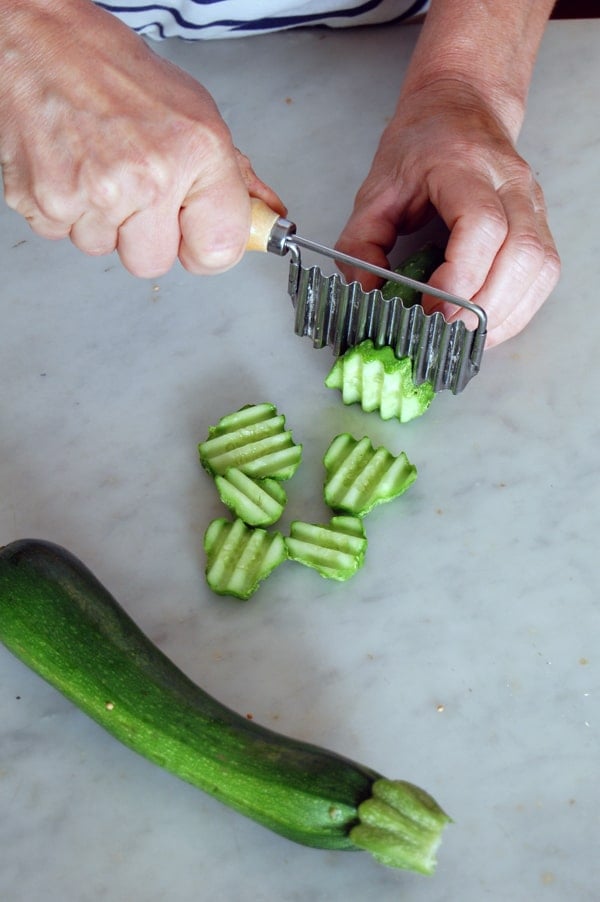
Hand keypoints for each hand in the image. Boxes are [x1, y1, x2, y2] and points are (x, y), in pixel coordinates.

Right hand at [0, 0, 283, 277]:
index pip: (219, 251)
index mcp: (195, 153)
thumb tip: (268, 215)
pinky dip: (63, 208)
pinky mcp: (46, 200)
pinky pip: (62, 235)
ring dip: (100, 219)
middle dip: (143, 235)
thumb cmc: (113, 70)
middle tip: (133, 186)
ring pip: (103, 249)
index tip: (194, 233)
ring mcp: (95, 193)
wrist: (37, 40)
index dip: (204, 247)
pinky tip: (70, 167)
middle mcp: (147, 176)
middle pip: (152, 263)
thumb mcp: (194, 113)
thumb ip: (234, 175)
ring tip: (96, 165)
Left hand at [335, 79, 559, 346]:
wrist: (461, 107)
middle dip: (483, 307)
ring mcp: (533, 204)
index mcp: (465, 165)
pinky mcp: (540, 225)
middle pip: (520, 253)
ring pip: (539, 268)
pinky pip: (541, 276)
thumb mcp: (375, 187)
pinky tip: (485, 324)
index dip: (461, 276)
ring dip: (504, 314)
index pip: (482, 224)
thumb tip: (365, 293)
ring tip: (465, 337)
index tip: (433, 308)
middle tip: (446, 334)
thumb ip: (360, 242)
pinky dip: (516, 309)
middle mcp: (510, 183)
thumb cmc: (420, 144)